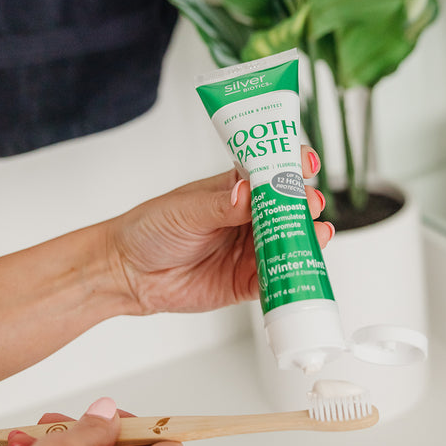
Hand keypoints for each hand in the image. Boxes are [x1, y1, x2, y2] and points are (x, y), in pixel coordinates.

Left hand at [106, 145, 331, 314]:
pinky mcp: (247, 281)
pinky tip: (303, 265)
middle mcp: (248, 218)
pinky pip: (277, 278)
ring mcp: (250, 249)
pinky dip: (293, 273)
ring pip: (289, 242)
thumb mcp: (185, 210)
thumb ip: (220, 205)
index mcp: (236, 189)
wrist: (129, 273)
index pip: (271, 171)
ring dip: (307, 237)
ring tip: (316, 234)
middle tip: (309, 204)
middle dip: (304, 203)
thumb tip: (248, 193)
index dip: (291, 164)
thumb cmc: (151, 229)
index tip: (305, 164)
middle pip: (288, 207)